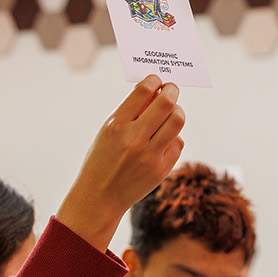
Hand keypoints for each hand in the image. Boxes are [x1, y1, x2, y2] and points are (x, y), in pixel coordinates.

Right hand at [57, 75, 185, 249]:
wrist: (100, 196)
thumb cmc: (102, 159)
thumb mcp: (108, 132)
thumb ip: (129, 112)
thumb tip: (155, 90)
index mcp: (116, 125)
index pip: (143, 91)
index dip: (155, 80)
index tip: (158, 80)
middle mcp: (134, 139)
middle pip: (166, 104)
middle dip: (172, 91)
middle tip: (172, 89)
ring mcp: (149, 155)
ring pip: (177, 121)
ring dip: (178, 111)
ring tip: (173, 111)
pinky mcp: (161, 170)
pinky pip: (178, 143)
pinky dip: (174, 136)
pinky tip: (166, 137)